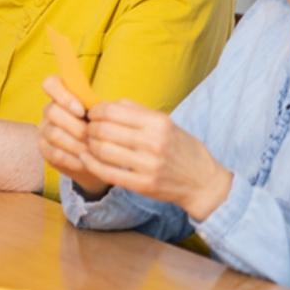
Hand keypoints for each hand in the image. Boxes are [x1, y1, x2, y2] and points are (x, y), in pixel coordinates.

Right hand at [38, 77, 108, 196]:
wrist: (100, 159)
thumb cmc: (105, 133)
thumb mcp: (107, 118)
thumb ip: (103, 108)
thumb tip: (107, 107)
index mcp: (64, 96)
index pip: (51, 83)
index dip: (63, 95)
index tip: (81, 110)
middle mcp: (50, 111)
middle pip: (52, 110)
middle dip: (74, 125)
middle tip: (91, 136)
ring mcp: (45, 130)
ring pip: (53, 132)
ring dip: (75, 143)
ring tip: (91, 151)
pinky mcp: (45, 149)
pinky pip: (54, 152)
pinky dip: (72, 158)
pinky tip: (85, 162)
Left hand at [81, 100, 234, 220]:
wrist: (203, 182)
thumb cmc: (181, 148)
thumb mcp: (166, 123)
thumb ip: (136, 111)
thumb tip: (106, 104)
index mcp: (158, 123)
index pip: (112, 112)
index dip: (95, 111)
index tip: (92, 114)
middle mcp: (153, 143)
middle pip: (103, 130)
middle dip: (90, 128)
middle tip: (88, 129)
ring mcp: (148, 165)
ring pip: (102, 150)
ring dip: (89, 145)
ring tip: (89, 143)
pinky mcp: (143, 185)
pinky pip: (107, 172)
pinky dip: (90, 163)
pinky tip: (86, 158)